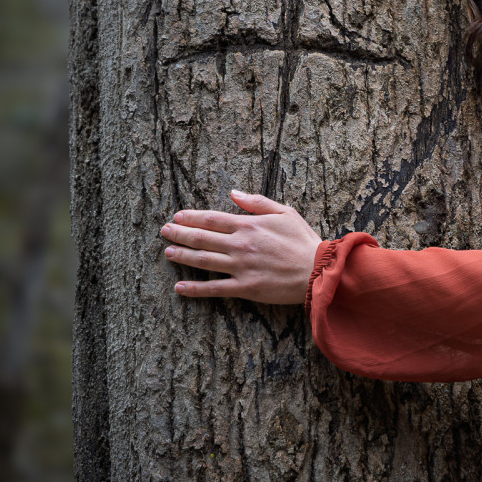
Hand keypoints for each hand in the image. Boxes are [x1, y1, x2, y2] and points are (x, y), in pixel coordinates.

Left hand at [160, 190, 321, 304]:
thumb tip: (233, 193)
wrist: (318, 270)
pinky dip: (195, 288)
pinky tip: (180, 287)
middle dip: (180, 233)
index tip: (177, 216)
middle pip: (202, 238)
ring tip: (167, 252)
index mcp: (248, 225)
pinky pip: (215, 288)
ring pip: (203, 260)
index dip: (191, 217)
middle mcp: (240, 244)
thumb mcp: (284, 212)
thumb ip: (256, 202)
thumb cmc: (303, 240)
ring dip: (182, 255)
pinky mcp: (245, 287)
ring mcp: (240, 267)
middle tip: (164, 231)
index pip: (211, 219)